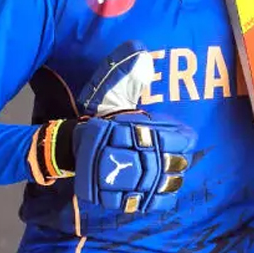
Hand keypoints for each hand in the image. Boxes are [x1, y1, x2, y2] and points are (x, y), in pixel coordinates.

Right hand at [72, 40, 196, 212]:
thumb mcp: (110, 94)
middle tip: (177, 158)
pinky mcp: (123, 197)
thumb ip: (128, 75)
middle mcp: (137, 155)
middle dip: (179, 160)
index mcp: (139, 130)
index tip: (185, 138)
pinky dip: (159, 200)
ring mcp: (130, 178)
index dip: (184, 138)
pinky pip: (150, 202)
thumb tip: (140, 50)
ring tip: (170, 175)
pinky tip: (161, 194)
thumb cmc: (94, 120)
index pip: (177, 136)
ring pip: (166, 183)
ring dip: (172, 179)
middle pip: (174, 161)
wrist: (68, 148)